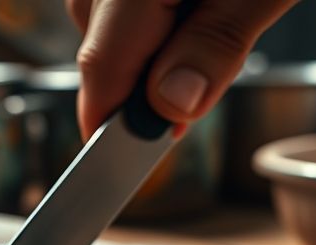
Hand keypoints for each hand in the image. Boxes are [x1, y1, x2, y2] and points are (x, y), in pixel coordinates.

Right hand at [68, 0, 299, 138]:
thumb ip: (218, 41)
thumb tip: (171, 107)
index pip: (103, 54)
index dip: (107, 116)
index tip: (118, 157)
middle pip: (97, 32)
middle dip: (136, 77)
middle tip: (186, 101)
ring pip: (102, 7)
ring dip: (144, 39)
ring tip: (209, 26)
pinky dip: (149, 6)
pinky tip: (191, 3)